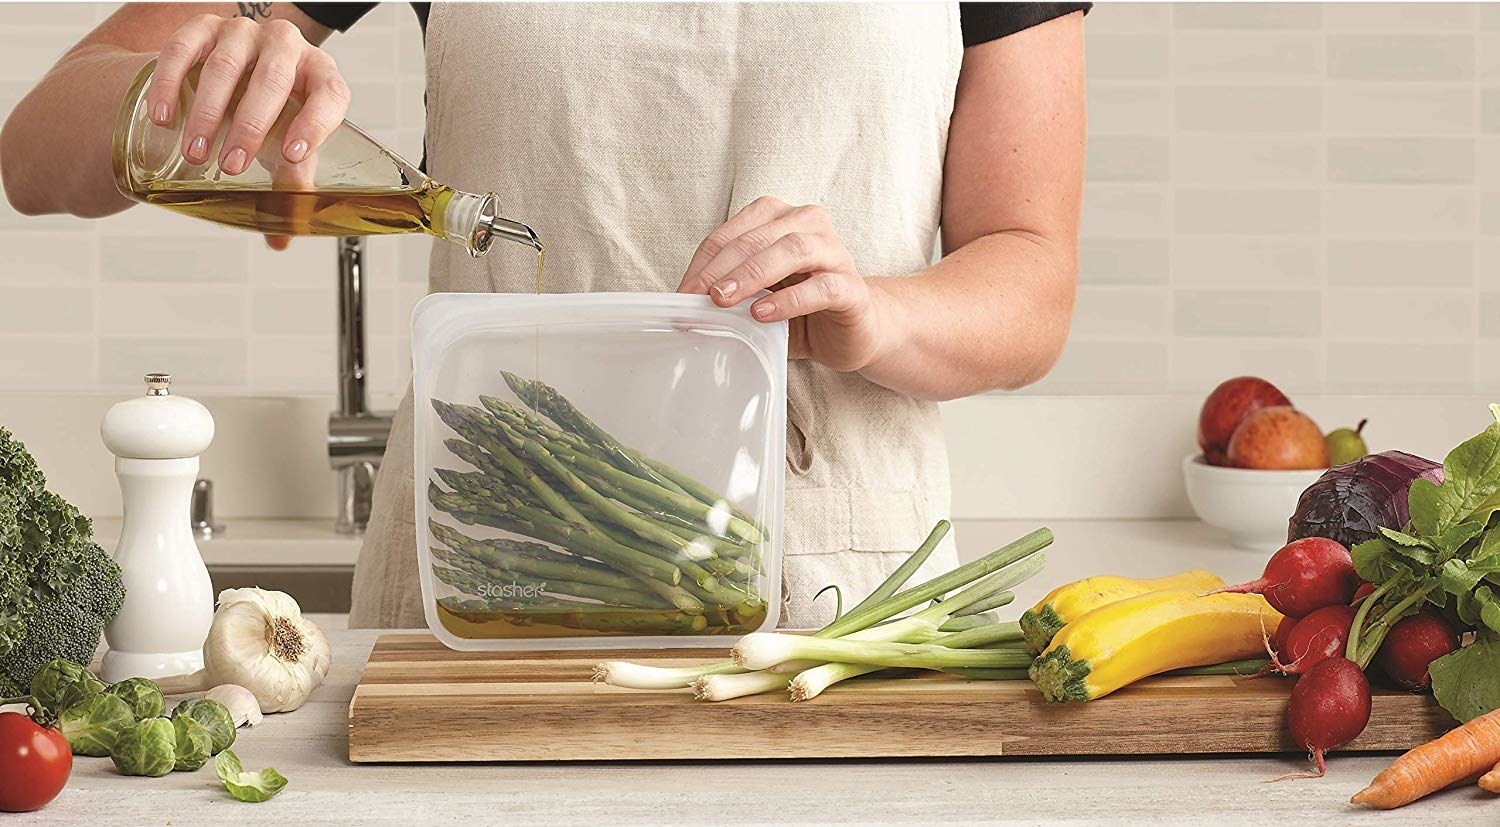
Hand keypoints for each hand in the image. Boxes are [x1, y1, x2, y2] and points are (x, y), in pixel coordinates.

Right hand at [146, 15, 349, 249]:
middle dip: (250, 127)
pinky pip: (183, 50)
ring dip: (208, 113)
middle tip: (232, 166)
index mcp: (320, 73)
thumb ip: (288, 183)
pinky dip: (171, 85)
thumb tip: (282, 237)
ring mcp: (243, 32)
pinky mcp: (202, 26)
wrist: (232, 78)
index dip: (314, 124)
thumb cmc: (272, 114)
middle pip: (273, 81)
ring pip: (225, 67)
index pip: (330, 94)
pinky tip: (164, 117)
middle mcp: (286, 45)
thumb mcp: (285, 144)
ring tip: (196, 153)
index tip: (292, 157)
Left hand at [678, 197, 900, 371]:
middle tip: (697, 296)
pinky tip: (762, 314)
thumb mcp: (758, 296)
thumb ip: (730, 292)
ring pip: (791, 249)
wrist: (855, 332)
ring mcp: (835, 253)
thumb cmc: (801, 310)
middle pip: (757, 237)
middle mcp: (809, 224)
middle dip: (722, 267)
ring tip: (723, 299)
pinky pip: (821, 287)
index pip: (732, 233)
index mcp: (780, 219)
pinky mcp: (852, 287)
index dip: (704, 262)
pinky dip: (788, 300)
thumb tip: (685, 306)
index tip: (682, 293)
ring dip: (752, 274)